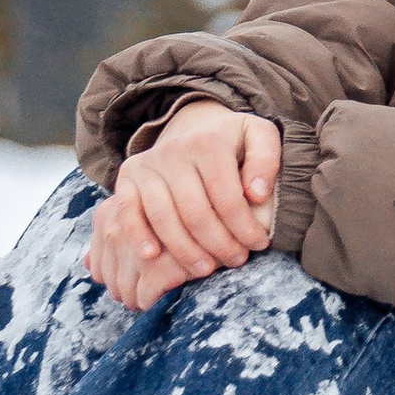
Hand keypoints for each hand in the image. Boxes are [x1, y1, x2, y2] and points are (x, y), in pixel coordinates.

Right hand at [87, 101, 283, 311]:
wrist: (194, 126)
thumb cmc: (233, 142)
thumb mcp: (259, 136)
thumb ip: (266, 160)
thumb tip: (256, 193)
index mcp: (208, 142)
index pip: (227, 197)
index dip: (245, 228)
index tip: (259, 244)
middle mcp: (173, 151)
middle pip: (196, 213)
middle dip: (219, 244)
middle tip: (236, 260)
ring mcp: (147, 164)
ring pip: (164, 218)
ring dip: (185, 250)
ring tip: (206, 268)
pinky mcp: (128, 177)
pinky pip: (128, 210)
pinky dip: (138, 235)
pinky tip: (153, 256)